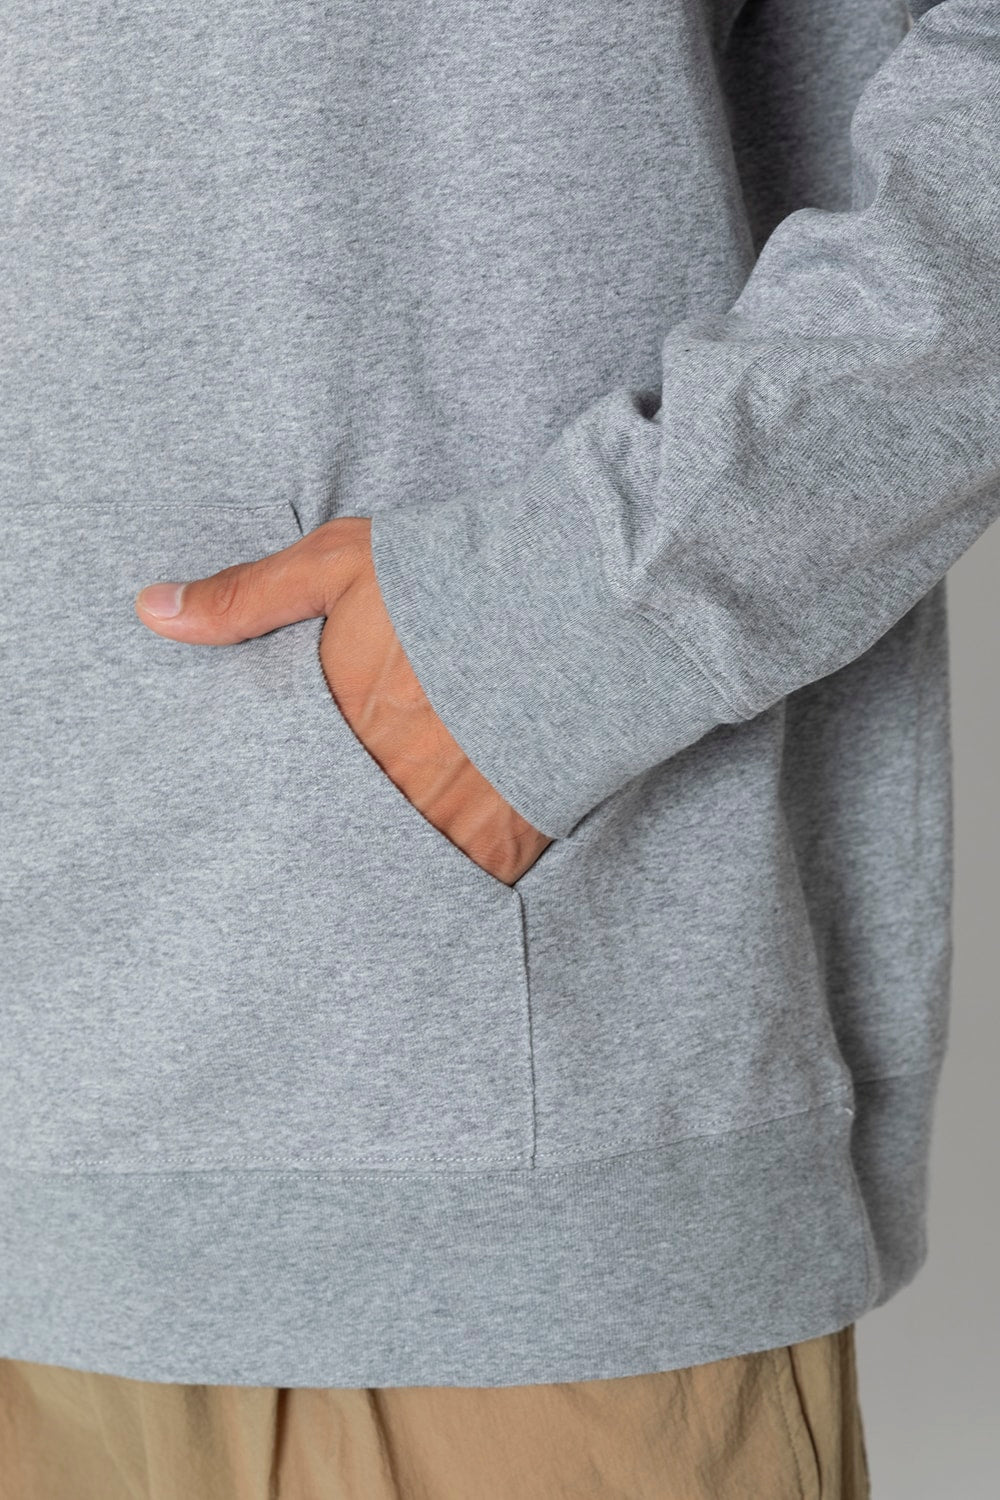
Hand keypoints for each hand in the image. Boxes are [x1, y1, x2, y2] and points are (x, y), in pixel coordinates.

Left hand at [134, 516, 552, 884]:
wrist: (586, 601)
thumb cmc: (458, 575)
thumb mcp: (341, 564)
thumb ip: (246, 598)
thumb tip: (149, 610)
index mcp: (335, 727)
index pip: (275, 789)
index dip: (264, 806)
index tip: (255, 818)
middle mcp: (383, 785)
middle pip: (331, 840)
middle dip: (317, 847)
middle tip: (292, 879)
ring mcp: (447, 821)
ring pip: (391, 871)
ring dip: (378, 868)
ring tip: (362, 883)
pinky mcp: (507, 843)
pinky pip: (461, 886)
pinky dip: (446, 882)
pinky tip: (434, 876)